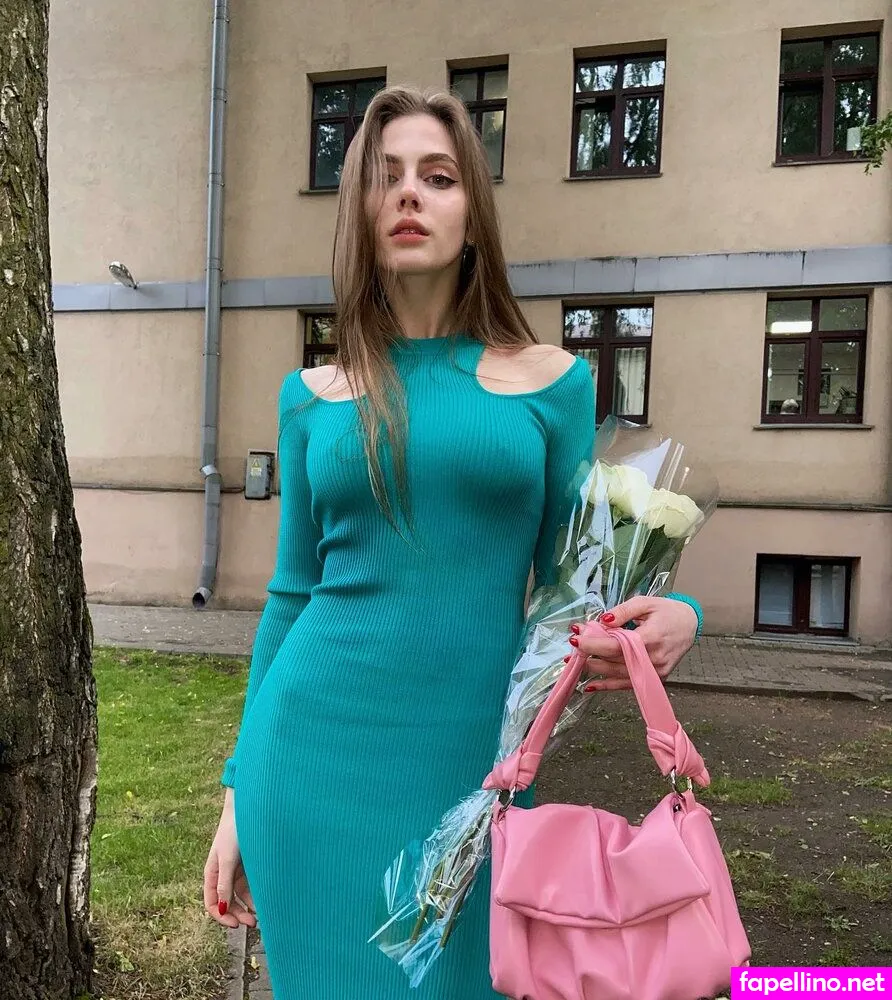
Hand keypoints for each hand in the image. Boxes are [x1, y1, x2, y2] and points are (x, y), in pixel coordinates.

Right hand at [203, 799, 257, 928]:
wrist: (247, 810)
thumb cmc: (232, 832)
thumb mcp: (227, 859)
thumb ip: (224, 883)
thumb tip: (222, 908)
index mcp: (212, 874)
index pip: (212, 903)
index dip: (221, 916)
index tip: (234, 925)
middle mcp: (222, 874)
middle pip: (227, 902)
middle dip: (237, 914)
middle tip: (252, 924)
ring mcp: (235, 870)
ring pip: (240, 896)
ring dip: (248, 907)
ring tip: (261, 915)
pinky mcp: (248, 865)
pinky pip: (250, 885)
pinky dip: (255, 894)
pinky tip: (264, 900)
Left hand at [569, 596, 697, 691]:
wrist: (691, 625)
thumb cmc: (667, 611)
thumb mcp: (645, 602)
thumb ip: (623, 611)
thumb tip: (603, 621)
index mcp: (651, 637)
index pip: (616, 645)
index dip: (593, 643)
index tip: (575, 638)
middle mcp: (653, 659)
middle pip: (614, 661)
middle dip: (589, 654)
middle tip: (571, 648)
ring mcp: (655, 672)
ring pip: (618, 675)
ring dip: (594, 670)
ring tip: (574, 662)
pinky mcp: (656, 678)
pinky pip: (628, 684)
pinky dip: (608, 686)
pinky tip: (590, 685)